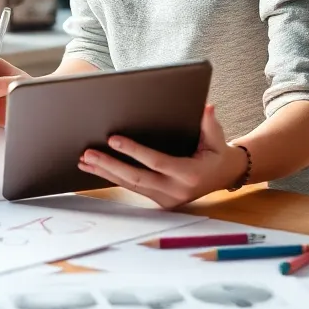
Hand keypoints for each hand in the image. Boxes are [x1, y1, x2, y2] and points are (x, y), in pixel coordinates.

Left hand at [77, 105, 247, 208]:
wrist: (223, 175)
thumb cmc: (216, 152)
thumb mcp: (216, 137)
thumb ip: (209, 123)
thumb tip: (205, 107)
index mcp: (189, 175)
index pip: (156, 162)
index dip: (134, 151)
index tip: (113, 139)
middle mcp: (176, 191)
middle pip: (136, 179)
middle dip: (110, 165)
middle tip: (88, 153)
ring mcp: (166, 199)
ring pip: (130, 186)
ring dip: (105, 172)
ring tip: (84, 160)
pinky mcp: (159, 200)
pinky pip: (132, 188)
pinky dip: (112, 177)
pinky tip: (96, 168)